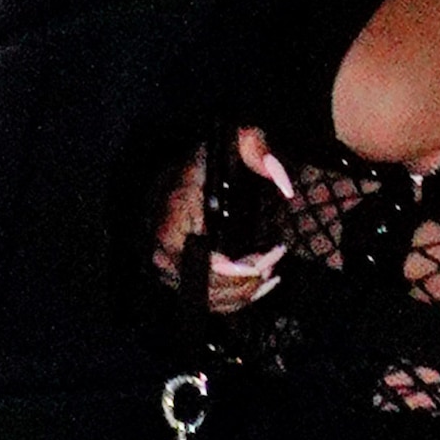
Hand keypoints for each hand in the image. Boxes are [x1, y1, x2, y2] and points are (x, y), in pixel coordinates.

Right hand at [152, 129, 288, 311]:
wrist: (193, 168)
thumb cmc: (214, 156)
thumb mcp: (235, 138)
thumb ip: (255, 147)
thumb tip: (277, 177)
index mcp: (172, 215)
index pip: (196, 261)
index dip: (230, 271)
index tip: (262, 261)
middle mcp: (162, 246)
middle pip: (203, 287)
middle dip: (244, 283)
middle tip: (273, 262)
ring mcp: (167, 264)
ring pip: (205, 299)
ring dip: (242, 294)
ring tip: (270, 274)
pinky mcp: (176, 274)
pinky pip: (203, 300)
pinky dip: (233, 301)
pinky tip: (259, 287)